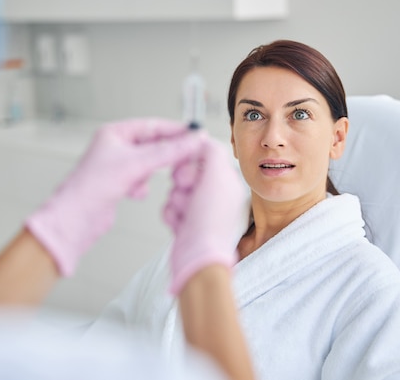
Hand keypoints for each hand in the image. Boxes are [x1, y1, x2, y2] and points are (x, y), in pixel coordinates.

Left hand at [26, 118, 202, 276]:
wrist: (77, 218)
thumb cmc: (91, 187)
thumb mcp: (136, 163)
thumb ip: (168, 151)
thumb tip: (191, 141)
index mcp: (114, 133)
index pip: (153, 125)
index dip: (175, 130)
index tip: (195, 134)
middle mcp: (115, 147)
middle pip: (152, 145)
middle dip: (165, 154)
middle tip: (186, 156)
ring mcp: (117, 167)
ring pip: (149, 164)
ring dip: (150, 173)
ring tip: (144, 179)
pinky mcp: (120, 184)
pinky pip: (142, 180)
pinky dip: (141, 187)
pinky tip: (133, 193)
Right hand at [164, 137, 248, 294]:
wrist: (198, 259)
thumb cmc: (210, 223)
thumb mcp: (216, 176)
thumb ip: (211, 151)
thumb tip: (203, 139)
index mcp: (228, 183)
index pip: (204, 158)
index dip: (190, 161)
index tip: (187, 170)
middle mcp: (217, 196)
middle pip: (188, 173)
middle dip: (181, 182)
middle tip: (186, 190)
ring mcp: (202, 211)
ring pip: (176, 190)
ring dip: (175, 200)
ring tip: (185, 213)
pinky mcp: (187, 224)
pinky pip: (171, 207)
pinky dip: (171, 214)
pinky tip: (179, 224)